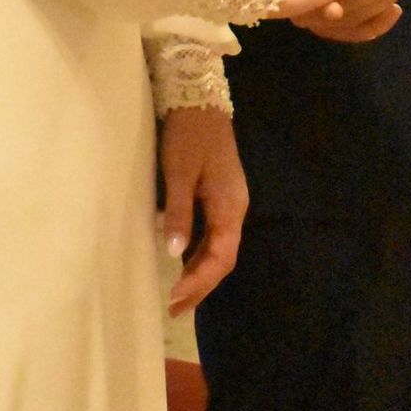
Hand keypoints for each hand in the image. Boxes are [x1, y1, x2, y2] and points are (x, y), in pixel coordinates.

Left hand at [160, 106, 248, 315]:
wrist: (199, 100)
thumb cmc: (188, 136)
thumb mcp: (179, 173)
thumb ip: (180, 213)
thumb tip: (176, 254)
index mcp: (230, 207)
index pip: (221, 257)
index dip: (199, 282)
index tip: (175, 299)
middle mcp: (235, 209)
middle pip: (223, 258)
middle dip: (201, 286)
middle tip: (175, 310)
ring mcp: (229, 202)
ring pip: (219, 248)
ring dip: (200, 272)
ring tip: (177, 296)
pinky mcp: (220, 195)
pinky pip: (213, 234)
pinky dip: (199, 254)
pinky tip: (184, 263)